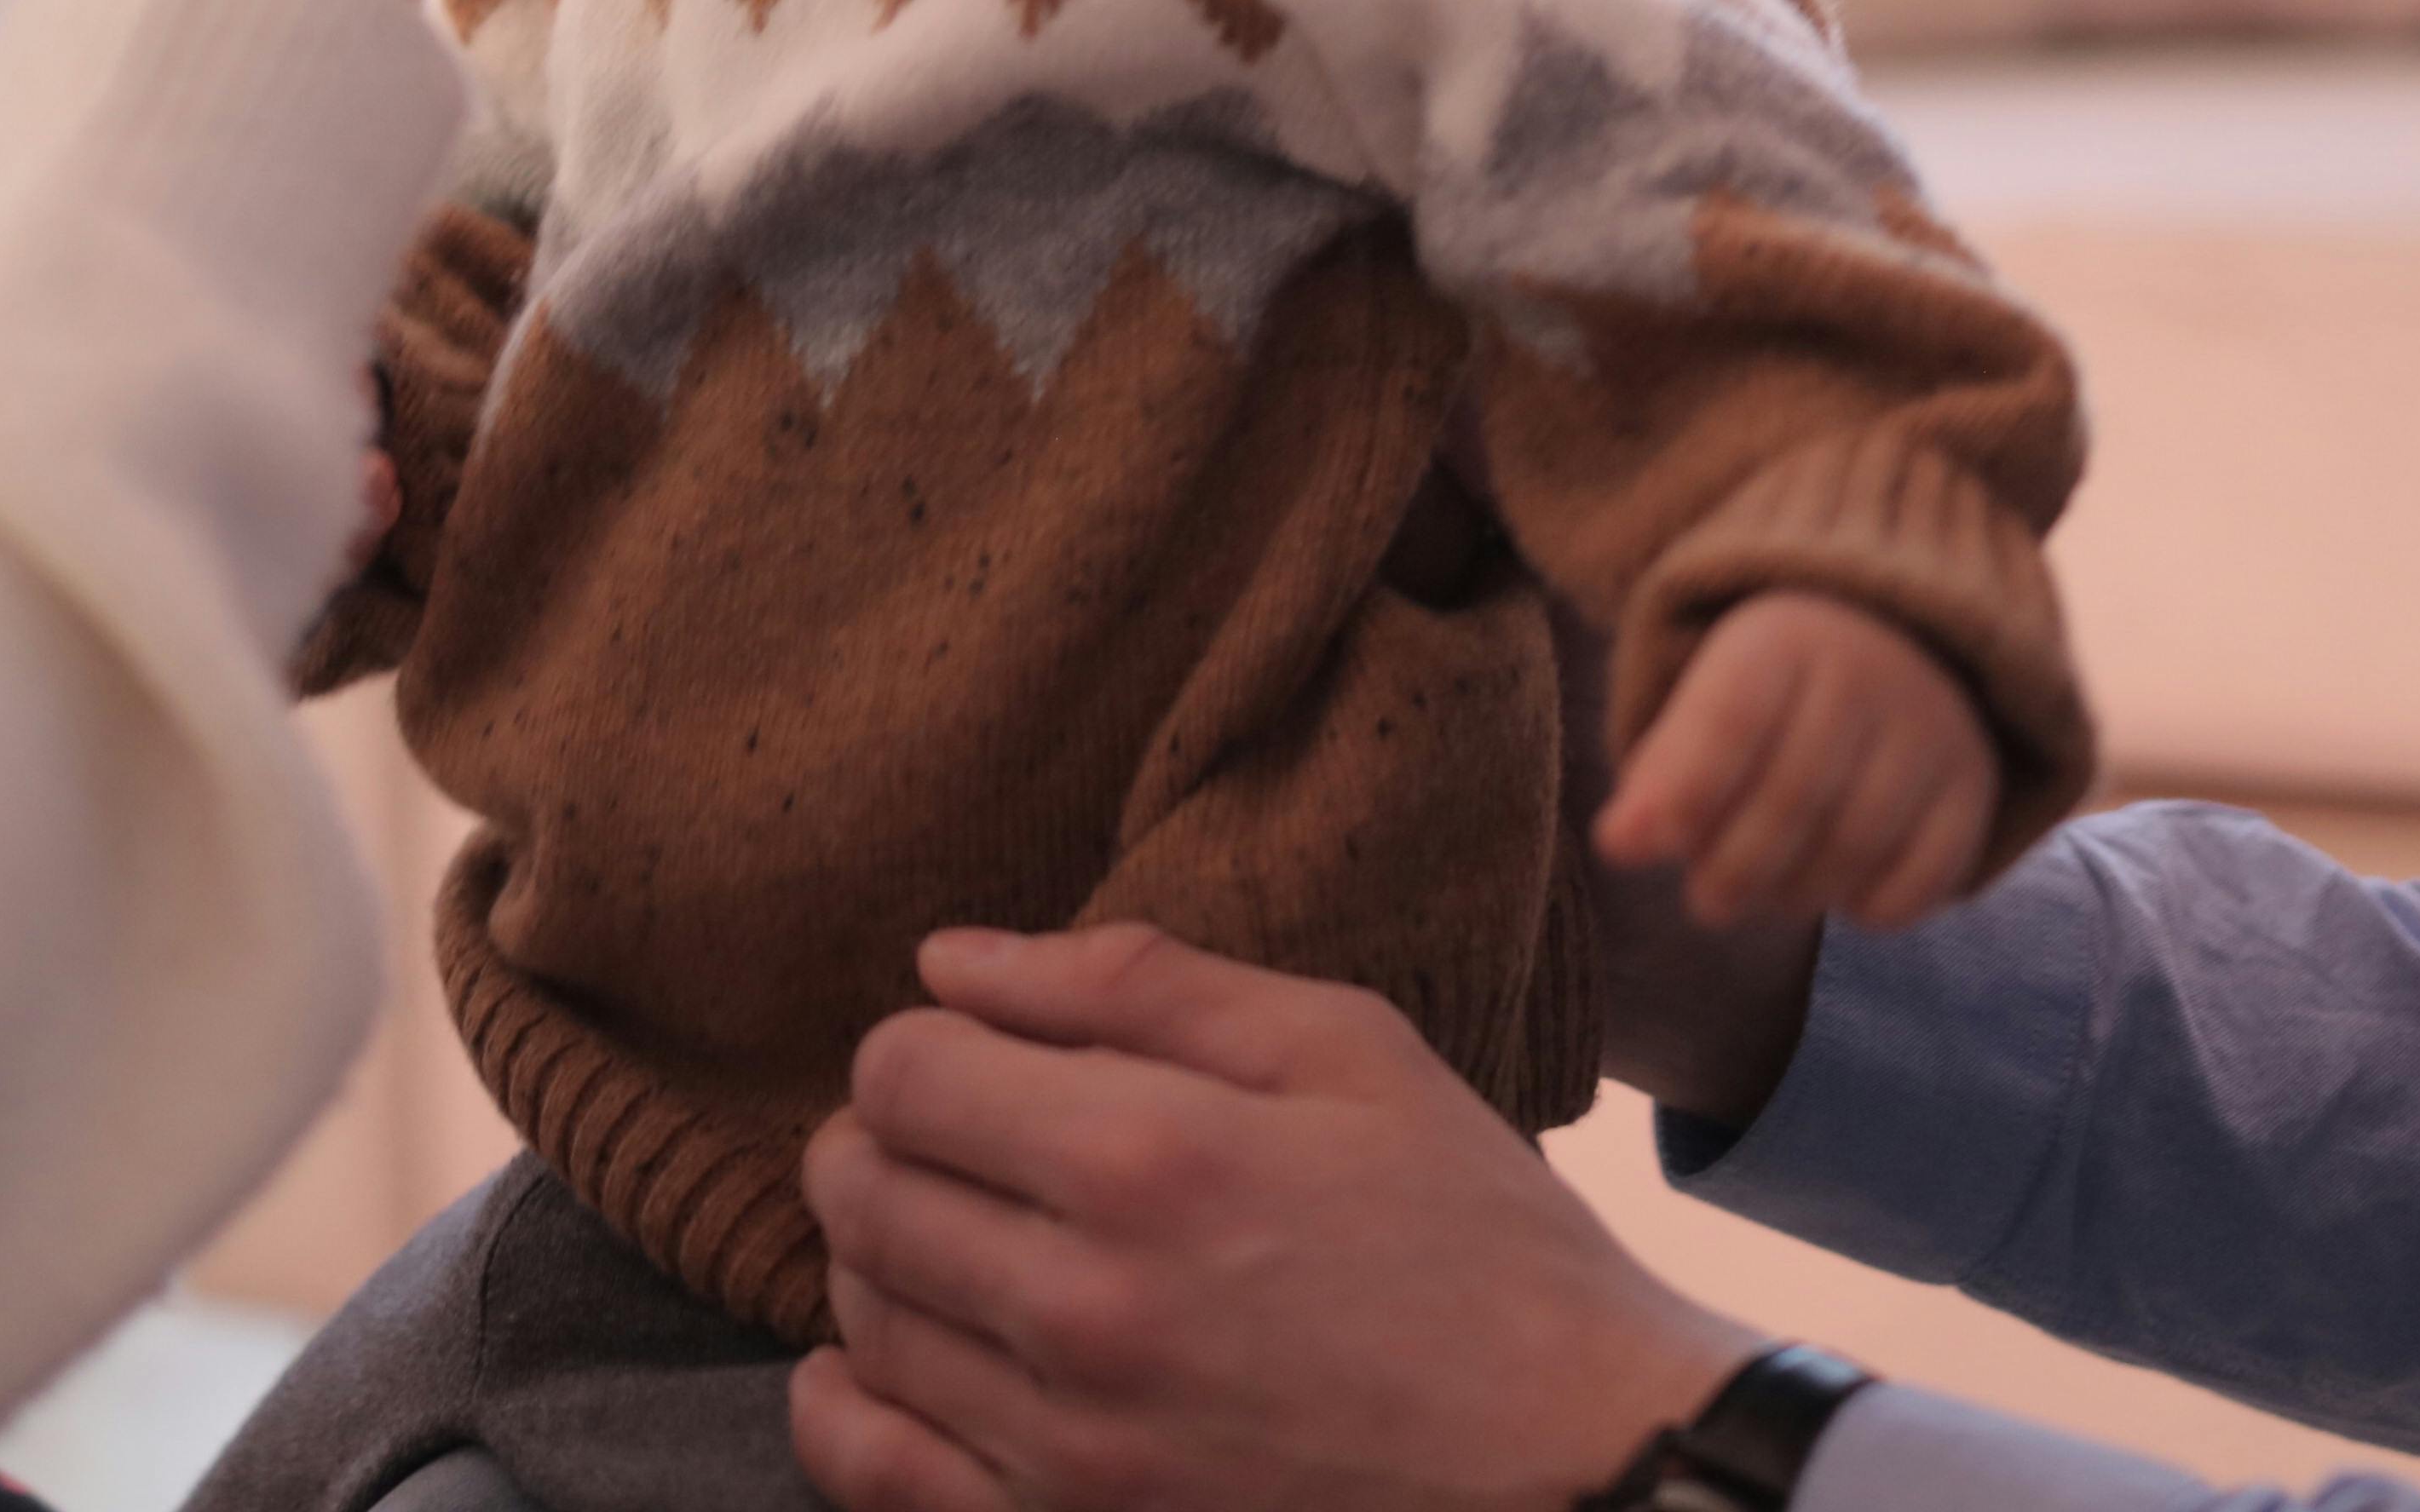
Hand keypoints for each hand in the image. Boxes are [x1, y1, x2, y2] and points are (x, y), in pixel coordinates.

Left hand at [790, 925, 1758, 1511]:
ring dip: (877, 1257)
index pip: (903, 1075)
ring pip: (863, 1319)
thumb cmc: (1476, 1243)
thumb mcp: (1348, 1052)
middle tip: (953, 1134)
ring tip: (952, 1232)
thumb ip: (1140, 983)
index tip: (977, 1056)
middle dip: (882, 1140)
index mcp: (1149, 1157)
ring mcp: (1071, 1447)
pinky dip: (843, 1406)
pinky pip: (874, 1474)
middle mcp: (1083, 1307)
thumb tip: (950, 958)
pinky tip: (872, 1364)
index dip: (921, 1044)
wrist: (1576, 1464)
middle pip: (862, 1192)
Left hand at [1595, 592, 1996, 931]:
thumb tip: (1620, 847)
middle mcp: (1869, 675)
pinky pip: (1920, 880)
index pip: (1731, 724)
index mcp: (1783, 638)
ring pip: (1855, 845)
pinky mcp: (1973, 788)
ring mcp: (1931, 732)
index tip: (1630, 847)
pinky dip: (1869, 908)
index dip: (1679, 796)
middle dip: (1733, 870)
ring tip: (1765, 894)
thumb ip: (1660, 772)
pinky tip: (1838, 892)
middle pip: (1793, 798)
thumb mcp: (1703, 698)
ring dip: (1795, 894)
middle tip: (1706, 900)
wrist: (1899, 639)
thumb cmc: (1773, 690)